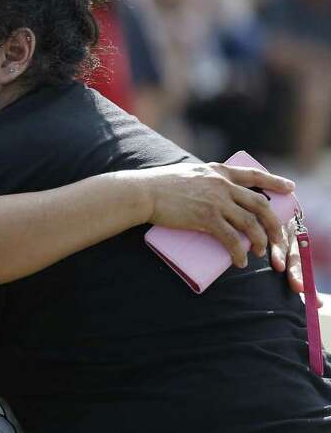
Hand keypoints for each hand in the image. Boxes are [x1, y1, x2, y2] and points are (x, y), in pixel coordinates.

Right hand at [132, 161, 294, 268]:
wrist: (143, 192)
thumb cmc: (158, 185)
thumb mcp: (188, 174)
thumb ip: (203, 180)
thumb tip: (211, 194)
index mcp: (218, 171)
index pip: (254, 174)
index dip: (274, 182)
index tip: (290, 188)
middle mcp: (221, 184)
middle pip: (260, 205)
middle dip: (274, 225)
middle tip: (279, 239)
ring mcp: (215, 201)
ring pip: (250, 224)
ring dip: (260, 242)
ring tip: (261, 253)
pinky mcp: (206, 218)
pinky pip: (232, 238)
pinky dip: (239, 252)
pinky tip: (240, 261)